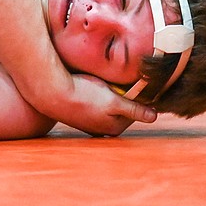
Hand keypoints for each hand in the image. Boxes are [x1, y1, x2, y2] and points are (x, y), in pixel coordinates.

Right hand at [41, 74, 157, 136]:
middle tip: (119, 78)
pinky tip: (93, 83)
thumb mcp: (112, 102)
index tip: (138, 80)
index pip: (136, 109)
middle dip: (123, 93)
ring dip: (111, 91)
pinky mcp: (81, 111)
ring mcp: (92, 121)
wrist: (51, 93)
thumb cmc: (83, 96)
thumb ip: (134, 109)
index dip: (138, 94)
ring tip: (105, 79)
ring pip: (110, 102)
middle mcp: (103, 128)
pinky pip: (97, 100)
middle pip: (123, 106)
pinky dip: (99, 91)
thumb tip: (155, 117)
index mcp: (114, 127)